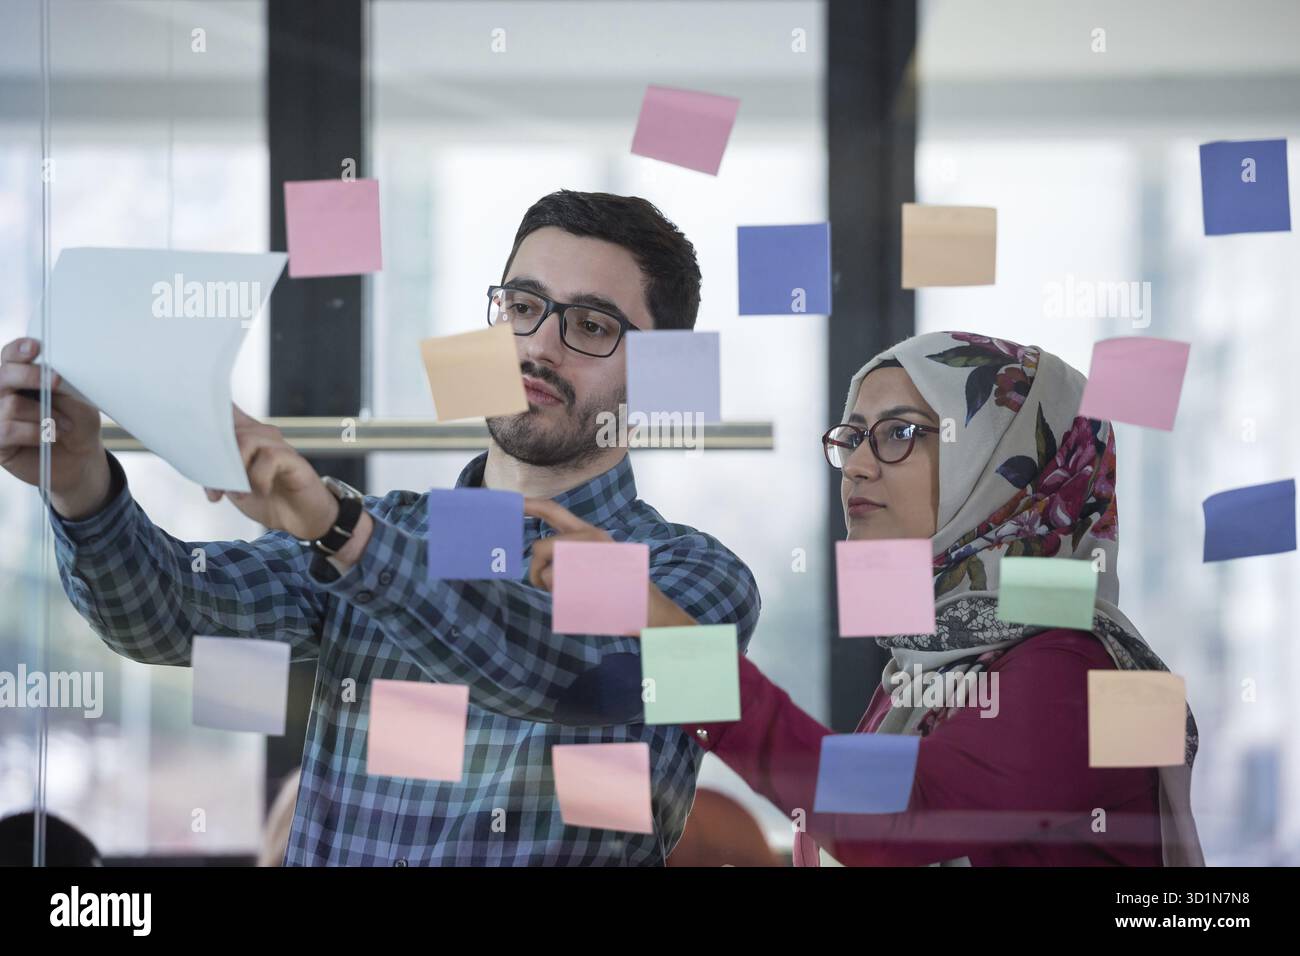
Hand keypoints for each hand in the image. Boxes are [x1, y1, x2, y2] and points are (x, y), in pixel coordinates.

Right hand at [0, 337, 110, 517]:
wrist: (81, 459)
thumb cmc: (77, 424)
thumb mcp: (76, 399)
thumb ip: (60, 384)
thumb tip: (50, 371)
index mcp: (20, 377)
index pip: (10, 356)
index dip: (19, 350)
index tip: (35, 347)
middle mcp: (3, 394)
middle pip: (3, 375)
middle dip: (29, 375)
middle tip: (55, 381)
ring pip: (10, 405)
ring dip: (44, 414)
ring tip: (65, 425)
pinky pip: (8, 429)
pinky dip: (35, 432)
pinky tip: (51, 436)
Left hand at [204, 404, 337, 540]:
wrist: (299, 519)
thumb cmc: (266, 499)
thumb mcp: (233, 485)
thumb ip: (217, 470)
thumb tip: (200, 462)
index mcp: (243, 437)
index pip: (226, 409)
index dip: (209, 403)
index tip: (191, 407)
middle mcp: (260, 434)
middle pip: (227, 428)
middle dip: (215, 462)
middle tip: (216, 490)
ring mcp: (277, 445)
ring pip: (245, 441)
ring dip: (237, 472)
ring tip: (240, 495)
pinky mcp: (292, 458)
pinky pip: (268, 458)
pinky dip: (259, 479)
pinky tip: (261, 492)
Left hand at [523, 497, 613, 590]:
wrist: (646, 605)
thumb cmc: (622, 587)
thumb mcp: (601, 559)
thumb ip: (574, 552)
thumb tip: (543, 561)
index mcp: (591, 533)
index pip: (554, 511)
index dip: (532, 505)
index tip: (515, 501)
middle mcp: (587, 538)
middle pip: (540, 547)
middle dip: (536, 569)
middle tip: (545, 584)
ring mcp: (583, 554)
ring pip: (544, 571)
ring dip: (549, 586)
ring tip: (572, 593)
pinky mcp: (579, 572)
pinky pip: (552, 584)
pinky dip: (557, 595)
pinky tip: (577, 598)